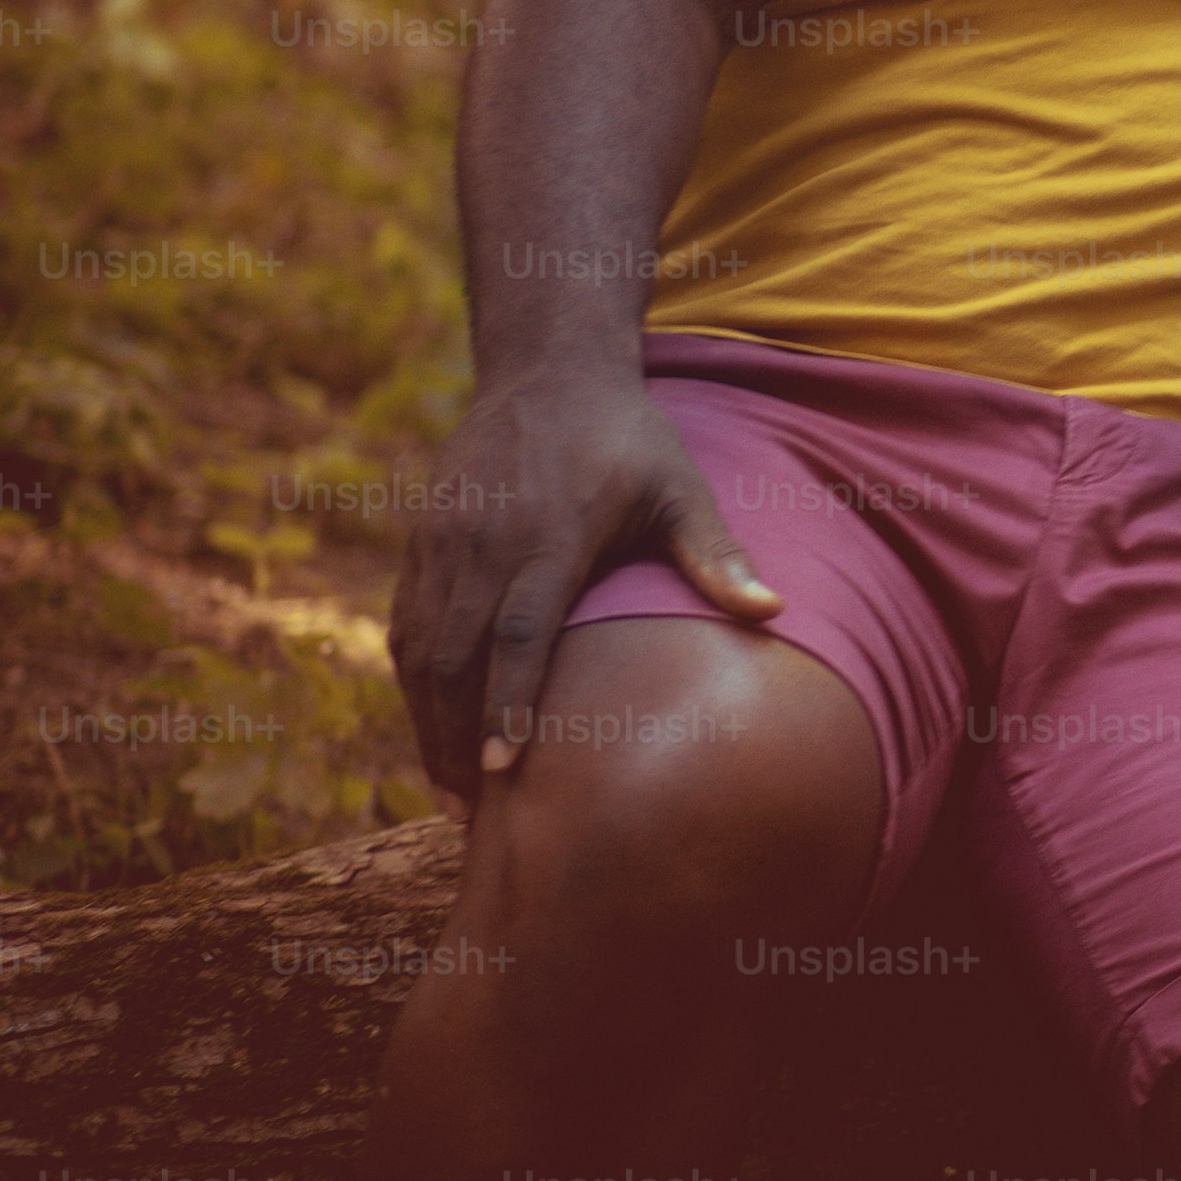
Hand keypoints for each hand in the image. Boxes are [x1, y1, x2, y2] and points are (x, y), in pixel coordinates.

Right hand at [392, 368, 776, 795]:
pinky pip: (404, 625)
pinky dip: (413, 684)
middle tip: (476, 812)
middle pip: (454, 656)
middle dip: (456, 738)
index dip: (509, 703)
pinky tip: (431, 729)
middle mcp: (485, 540)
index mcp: (549, 533)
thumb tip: (776, 610)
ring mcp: (443, 541)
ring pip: (419, 649)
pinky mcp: (420, 541)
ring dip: (428, 723)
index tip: (505, 770)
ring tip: (453, 792)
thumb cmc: (627, 436)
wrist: (546, 368)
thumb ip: (717, 552)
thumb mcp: (679, 485)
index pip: (520, 631)